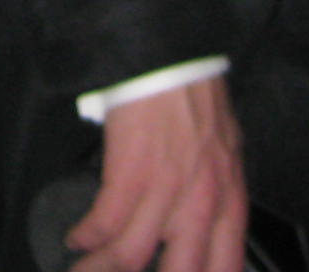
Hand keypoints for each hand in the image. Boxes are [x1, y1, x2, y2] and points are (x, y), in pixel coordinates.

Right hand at [65, 78, 246, 271]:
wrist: (171, 59)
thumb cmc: (197, 98)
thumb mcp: (225, 154)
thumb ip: (217, 195)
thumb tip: (199, 227)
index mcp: (230, 202)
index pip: (224, 270)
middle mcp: (201, 205)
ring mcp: (165, 192)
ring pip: (130, 257)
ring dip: (99, 268)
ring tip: (85, 270)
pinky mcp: (129, 174)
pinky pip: (103, 224)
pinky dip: (85, 238)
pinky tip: (78, 239)